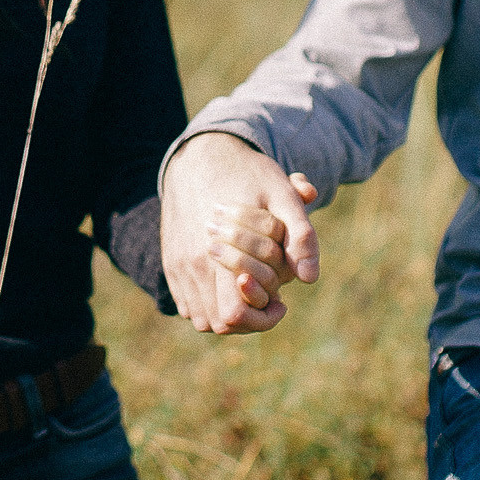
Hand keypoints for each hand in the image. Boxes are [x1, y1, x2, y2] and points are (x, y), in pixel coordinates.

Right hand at [160, 133, 318, 334]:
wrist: (200, 155)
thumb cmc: (248, 175)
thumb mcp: (282, 196)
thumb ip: (301, 236)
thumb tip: (309, 279)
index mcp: (220, 252)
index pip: (233, 315)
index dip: (262, 317)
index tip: (281, 301)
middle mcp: (194, 264)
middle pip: (219, 323)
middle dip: (248, 318)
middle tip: (270, 298)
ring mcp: (178, 265)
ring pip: (202, 317)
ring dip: (228, 311)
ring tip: (251, 289)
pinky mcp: (171, 263)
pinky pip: (187, 304)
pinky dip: (210, 303)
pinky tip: (230, 283)